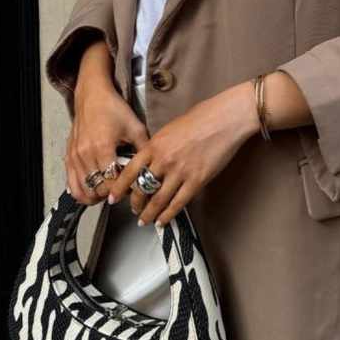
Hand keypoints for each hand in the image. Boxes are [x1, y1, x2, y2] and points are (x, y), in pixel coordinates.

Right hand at [64, 77, 149, 205]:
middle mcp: (86, 155)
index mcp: (103, 147)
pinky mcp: (69, 157)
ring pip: (83, 191)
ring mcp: (75, 157)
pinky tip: (93, 190)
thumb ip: (143, 149)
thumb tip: (151, 168)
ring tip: (108, 192)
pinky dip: (82, 192)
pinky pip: (72, 185)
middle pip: (98, 189)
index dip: (124, 189)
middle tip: (122, 188)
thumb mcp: (135, 127)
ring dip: (97, 196)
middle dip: (112, 193)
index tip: (131, 186)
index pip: (112, 182)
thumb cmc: (113, 110)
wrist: (92, 97)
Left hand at [105, 82, 257, 227]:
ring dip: (149, 214)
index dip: (120, 188)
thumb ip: (158, 147)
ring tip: (145, 221)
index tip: (114, 197)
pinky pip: (178, 204)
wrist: (225, 119)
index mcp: (154, 145)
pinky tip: (162, 221)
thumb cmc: (202, 117)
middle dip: (135, 203)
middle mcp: (163, 160)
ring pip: (158, 200)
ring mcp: (180, 172)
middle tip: (134, 210)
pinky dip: (168, 216)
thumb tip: (151, 162)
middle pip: (142, 189)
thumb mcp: (170, 129)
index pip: (130, 172)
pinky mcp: (196, 181)